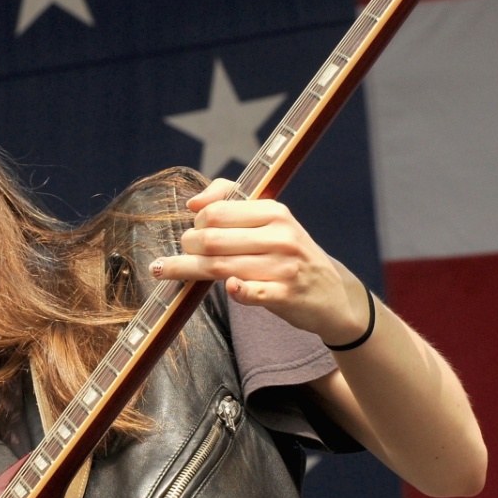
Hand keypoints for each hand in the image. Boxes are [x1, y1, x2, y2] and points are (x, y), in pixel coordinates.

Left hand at [150, 178, 368, 345]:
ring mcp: (283, 267)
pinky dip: (235, 291)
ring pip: (220, 267)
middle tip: (179, 255)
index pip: (217, 212)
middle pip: (212, 239)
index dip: (196, 223)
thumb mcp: (272, 221)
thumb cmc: (291, 254)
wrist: (332, 294)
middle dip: (187, 247)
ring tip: (165, 270)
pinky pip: (249, 292)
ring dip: (187, 270)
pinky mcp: (285, 296)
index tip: (193, 232)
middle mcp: (280, 236)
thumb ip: (232, 201)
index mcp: (274, 212)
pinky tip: (229, 288)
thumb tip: (193, 203)